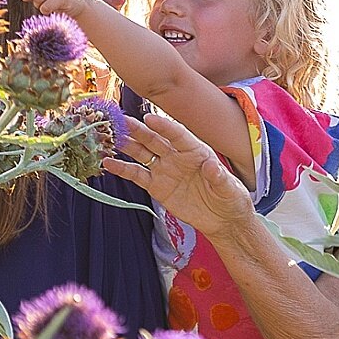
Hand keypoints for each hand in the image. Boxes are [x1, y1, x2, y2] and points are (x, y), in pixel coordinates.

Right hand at [103, 114, 255, 235]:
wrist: (222, 220)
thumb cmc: (230, 199)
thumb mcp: (229, 188)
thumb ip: (219, 177)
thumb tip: (212, 166)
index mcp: (196, 151)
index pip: (178, 134)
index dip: (164, 126)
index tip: (148, 118)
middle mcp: (178, 156)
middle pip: (155, 140)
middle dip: (138, 130)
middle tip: (121, 121)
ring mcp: (165, 170)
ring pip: (143, 153)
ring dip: (127, 145)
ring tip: (109, 138)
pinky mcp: (156, 186)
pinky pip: (137, 174)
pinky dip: (122, 169)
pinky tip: (108, 163)